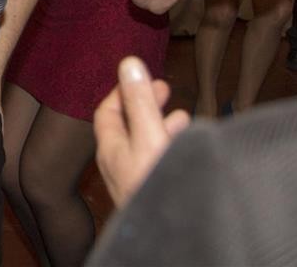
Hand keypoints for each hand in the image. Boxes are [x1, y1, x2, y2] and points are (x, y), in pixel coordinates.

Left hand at [94, 57, 190, 207]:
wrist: (170, 233)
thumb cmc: (155, 183)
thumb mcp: (149, 134)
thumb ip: (141, 101)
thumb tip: (128, 63)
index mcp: (111, 149)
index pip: (106, 112)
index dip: (121, 91)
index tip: (139, 77)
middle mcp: (119, 165)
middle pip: (127, 126)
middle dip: (145, 104)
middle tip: (164, 88)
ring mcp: (136, 180)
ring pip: (146, 144)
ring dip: (162, 125)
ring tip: (181, 115)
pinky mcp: (153, 190)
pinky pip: (159, 161)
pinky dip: (173, 146)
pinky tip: (190, 145)